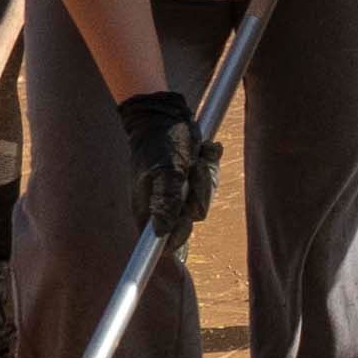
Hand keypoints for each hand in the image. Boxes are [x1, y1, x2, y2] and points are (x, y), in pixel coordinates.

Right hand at [116, 88, 215, 240]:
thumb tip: (161, 233)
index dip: (178, 236)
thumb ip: (166, 201)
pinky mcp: (191, 178)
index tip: (186, 218)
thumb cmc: (162, 141)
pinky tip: (202, 150)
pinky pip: (209, 182)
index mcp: (148, 208)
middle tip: (190, 173)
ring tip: (195, 159)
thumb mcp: (166, 169)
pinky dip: (208, 165)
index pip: (162, 243)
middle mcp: (163, 203)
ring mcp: (178, 191)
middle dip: (197, 196)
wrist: (167, 114)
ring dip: (204, 177)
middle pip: (190, 221)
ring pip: (203, 201)